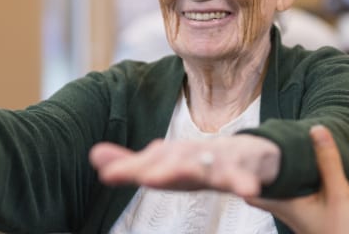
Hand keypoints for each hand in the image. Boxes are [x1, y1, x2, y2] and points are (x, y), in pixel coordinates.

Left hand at [89, 135, 279, 197]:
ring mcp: (221, 161)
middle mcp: (194, 157)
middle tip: (146, 176)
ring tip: (183, 175)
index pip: (151, 162)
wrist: (254, 156)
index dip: (131, 167)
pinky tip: (249, 192)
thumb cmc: (201, 163)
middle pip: (178, 161)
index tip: (110, 173)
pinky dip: (245, 182)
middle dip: (163, 167)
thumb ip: (132, 165)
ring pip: (210, 167)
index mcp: (174, 159)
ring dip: (200, 170)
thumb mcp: (165, 165)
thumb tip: (94, 155)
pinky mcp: (246, 169)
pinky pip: (246, 177)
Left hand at [245, 125, 348, 233]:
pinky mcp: (307, 214)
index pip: (250, 188)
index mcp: (284, 204)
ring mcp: (295, 213)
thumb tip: (316, 130)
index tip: (245, 149)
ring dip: (278, 172)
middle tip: (260, 144)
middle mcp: (285, 209)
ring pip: (277, 189)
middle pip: (262, 186)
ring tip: (280, 149)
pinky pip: (292, 192)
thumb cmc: (344, 232)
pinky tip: (302, 168)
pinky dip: (292, 178)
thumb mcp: (338, 193)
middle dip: (260, 167)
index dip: (244, 170)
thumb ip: (327, 162)